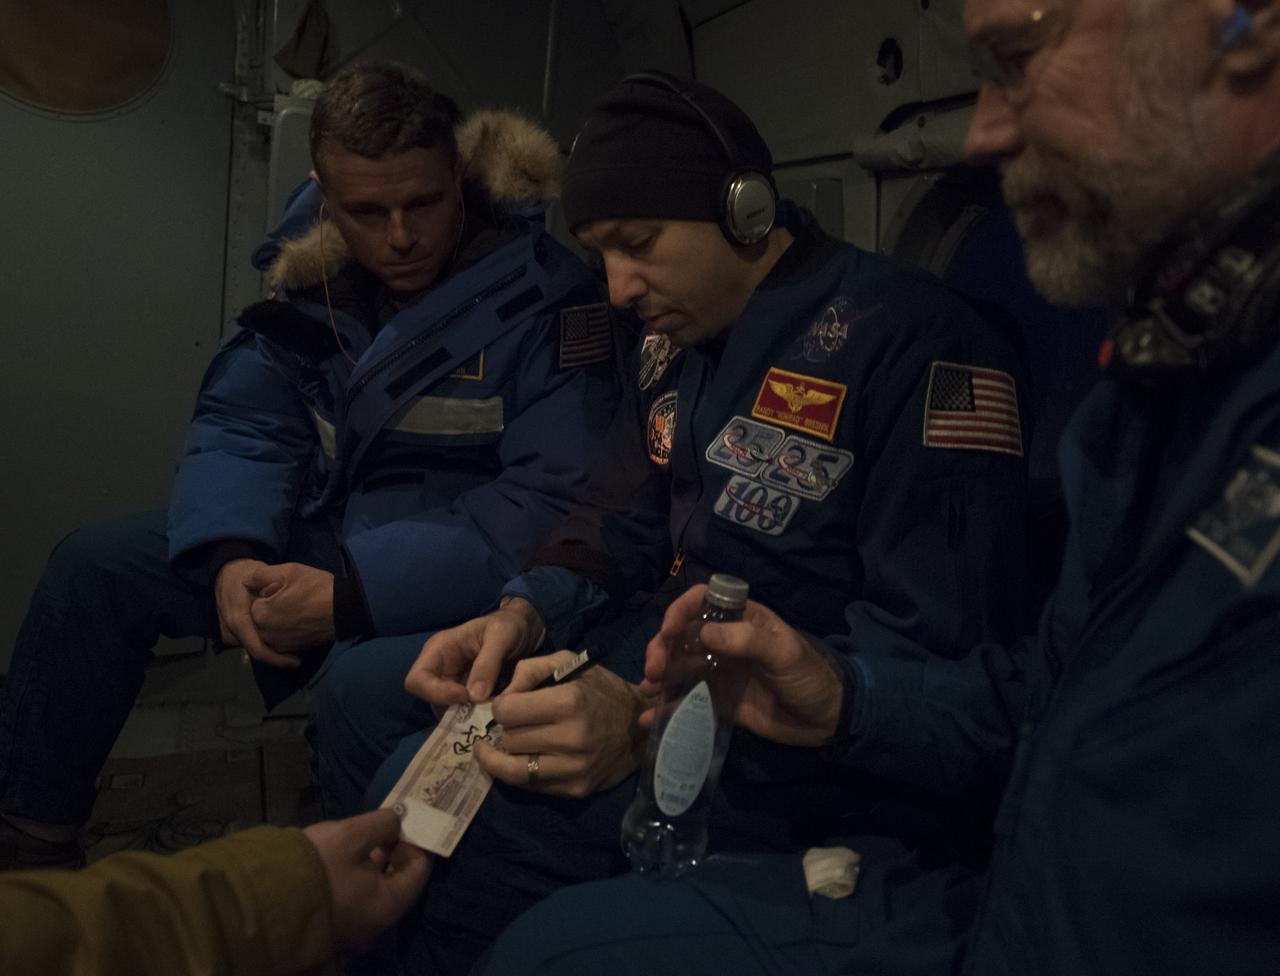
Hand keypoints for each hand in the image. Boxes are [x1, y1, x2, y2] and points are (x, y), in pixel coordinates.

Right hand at [215, 558, 296, 666]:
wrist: (227, 570)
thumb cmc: (248, 574)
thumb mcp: (263, 580)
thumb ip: (273, 596)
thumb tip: (288, 613)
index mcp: (238, 619)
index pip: (258, 649)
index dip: (278, 659)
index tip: (296, 662)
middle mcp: (229, 630)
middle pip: (256, 651)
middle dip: (276, 655)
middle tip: (296, 655)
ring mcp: (227, 632)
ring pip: (252, 647)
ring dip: (270, 650)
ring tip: (290, 647)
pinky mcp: (228, 632)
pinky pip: (248, 641)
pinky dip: (262, 642)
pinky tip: (277, 639)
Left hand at [246, 563, 335, 656]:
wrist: (345, 609)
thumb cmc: (317, 587)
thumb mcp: (288, 571)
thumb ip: (259, 575)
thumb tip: (245, 582)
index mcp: (261, 614)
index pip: (255, 601)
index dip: (270, 593)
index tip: (286, 590)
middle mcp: (266, 633)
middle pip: (260, 617)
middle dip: (271, 609)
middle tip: (293, 599)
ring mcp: (279, 644)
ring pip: (269, 629)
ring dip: (277, 621)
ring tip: (298, 610)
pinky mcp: (292, 650)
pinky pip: (280, 640)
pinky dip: (285, 632)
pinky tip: (300, 622)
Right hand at [303, 808, 429, 951]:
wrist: (260, 899)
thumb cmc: (316, 865)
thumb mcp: (353, 834)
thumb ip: (383, 824)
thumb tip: (397, 820)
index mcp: (388, 906)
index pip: (419, 870)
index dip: (415, 840)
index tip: (402, 820)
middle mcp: (375, 924)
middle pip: (398, 881)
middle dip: (393, 849)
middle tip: (384, 824)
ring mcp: (353, 927)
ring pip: (374, 888)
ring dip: (373, 861)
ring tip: (363, 834)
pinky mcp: (332, 922)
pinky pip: (355, 896)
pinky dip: (357, 874)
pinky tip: (344, 854)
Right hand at [404, 598, 544, 706]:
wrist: (524, 629)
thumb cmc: (509, 625)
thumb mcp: (502, 636)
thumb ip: (488, 663)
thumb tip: (474, 696)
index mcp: (439, 650)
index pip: (416, 680)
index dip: (436, 693)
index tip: (466, 696)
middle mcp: (440, 669)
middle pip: (431, 700)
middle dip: (455, 709)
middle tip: (483, 709)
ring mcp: (453, 683)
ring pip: (447, 712)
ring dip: (468, 716)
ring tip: (492, 710)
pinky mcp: (467, 695)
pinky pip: (464, 713)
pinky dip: (477, 717)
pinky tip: (495, 712)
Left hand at [473, 650, 647, 798]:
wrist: (640, 728)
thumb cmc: (601, 690)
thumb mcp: (569, 663)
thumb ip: (529, 670)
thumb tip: (499, 697)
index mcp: (569, 702)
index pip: (507, 711)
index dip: (500, 706)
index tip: (507, 706)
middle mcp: (572, 738)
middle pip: (509, 740)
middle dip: (503, 731)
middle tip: (509, 726)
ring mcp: (574, 768)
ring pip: (513, 770)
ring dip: (501, 758)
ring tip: (493, 749)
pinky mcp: (576, 789)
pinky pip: (531, 786)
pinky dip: (517, 774)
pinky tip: (518, 761)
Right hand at [643, 585, 843, 747]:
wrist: (826, 720)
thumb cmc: (809, 677)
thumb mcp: (784, 653)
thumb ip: (747, 639)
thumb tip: (702, 632)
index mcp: (741, 619)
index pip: (702, 601)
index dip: (679, 611)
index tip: (668, 632)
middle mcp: (724, 641)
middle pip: (681, 635)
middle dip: (662, 649)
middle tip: (655, 671)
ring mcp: (718, 671)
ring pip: (678, 666)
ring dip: (658, 675)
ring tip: (648, 692)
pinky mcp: (717, 701)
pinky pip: (685, 700)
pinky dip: (666, 707)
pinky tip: (651, 718)